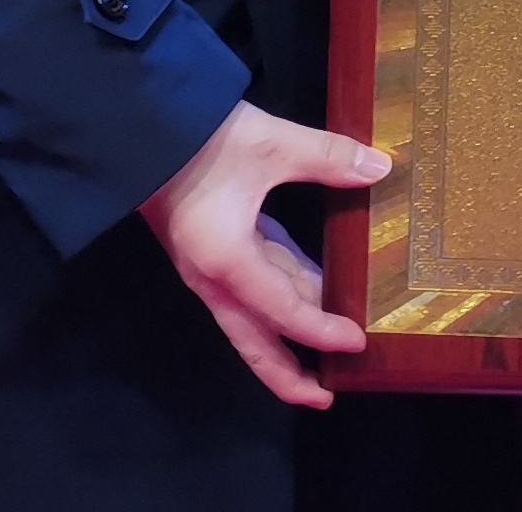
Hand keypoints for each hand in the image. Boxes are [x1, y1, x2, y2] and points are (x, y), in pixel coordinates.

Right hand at [139, 95, 387, 405]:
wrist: (142, 126)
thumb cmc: (202, 139)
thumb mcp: (269, 144)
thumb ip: (327, 157)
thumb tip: (380, 167)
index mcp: (228, 263)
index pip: (283, 312)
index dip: (321, 331)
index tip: (357, 343)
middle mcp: (215, 279)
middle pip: (254, 342)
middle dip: (289, 373)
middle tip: (327, 395)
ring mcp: (209, 267)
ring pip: (253, 316)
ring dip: (289, 332)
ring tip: (330, 345)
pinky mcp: (211, 249)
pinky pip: (252, 286)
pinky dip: (283, 293)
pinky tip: (313, 285)